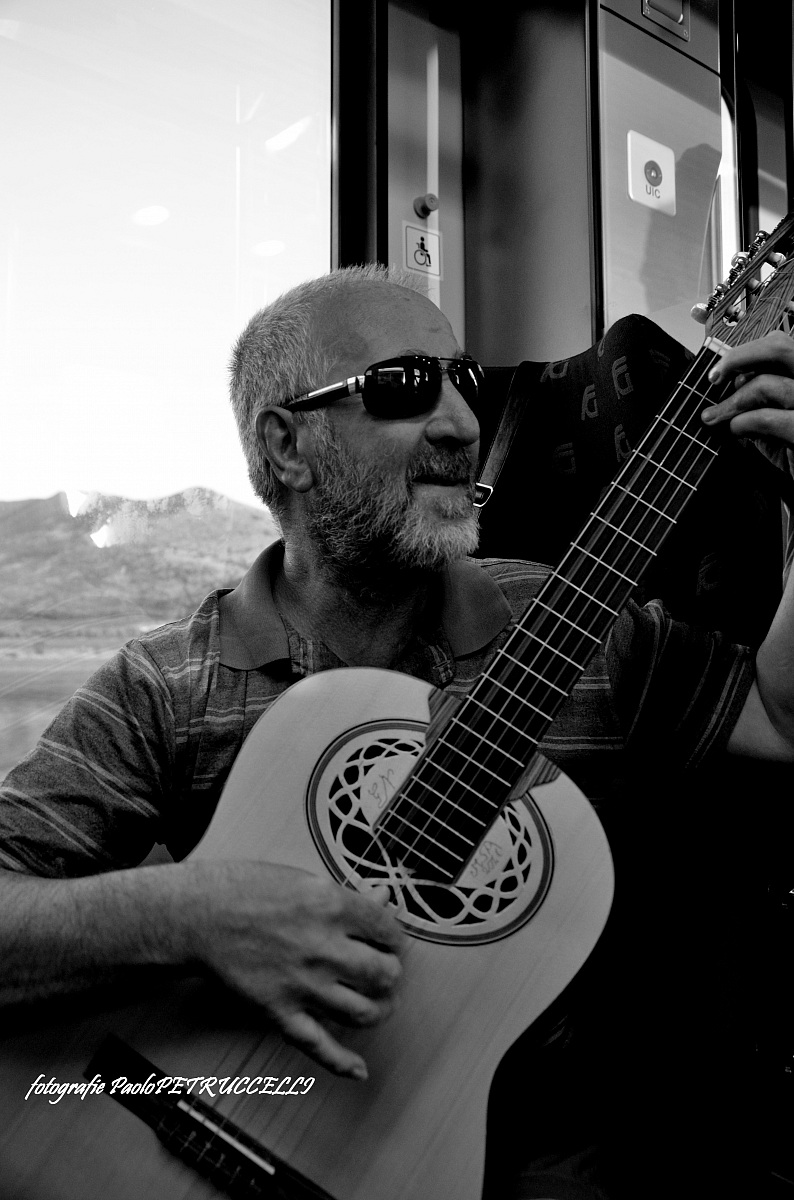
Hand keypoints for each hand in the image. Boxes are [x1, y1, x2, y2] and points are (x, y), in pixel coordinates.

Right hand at [180, 860, 404, 1079]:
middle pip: (385, 974)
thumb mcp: (302, 879)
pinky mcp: (279, 1011)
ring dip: (378, 1010)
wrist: (197, 916)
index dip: (394, 938)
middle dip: (391, 974)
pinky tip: (358, 1068)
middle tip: (385, 970)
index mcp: (332, 907)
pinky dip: (343, 1063)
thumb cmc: (243, 889)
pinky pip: (319, 1045)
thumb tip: (382, 897)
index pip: (388, 931)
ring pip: (364, 1013)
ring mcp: (303, 984)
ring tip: (378, 1004)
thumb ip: (345, 895)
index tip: (389, 941)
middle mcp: (324, 949)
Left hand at [701, 331, 793, 472]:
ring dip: (731, 402)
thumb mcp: (772, 414)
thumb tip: (721, 380)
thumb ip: (754, 396)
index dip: (745, 350)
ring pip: (766, 384)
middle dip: (737, 360)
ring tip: (716, 416)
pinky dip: (742, 423)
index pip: (780, 343)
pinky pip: (766, 418)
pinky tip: (736, 431)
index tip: (718, 369)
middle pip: (778, 348)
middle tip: (713, 379)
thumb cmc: (790, 445)